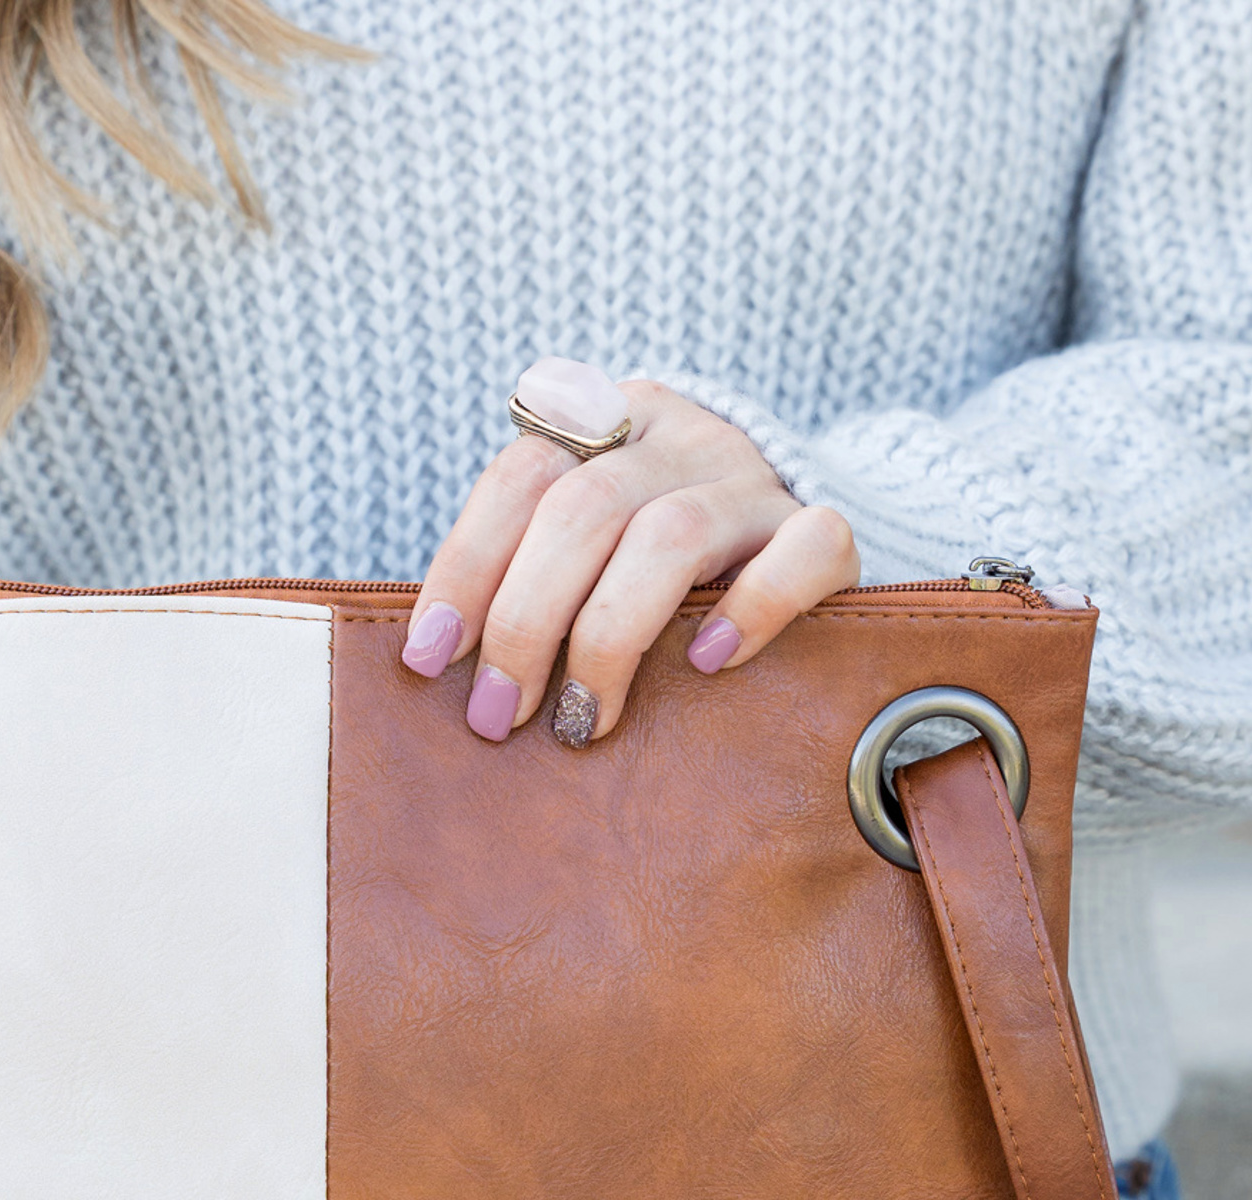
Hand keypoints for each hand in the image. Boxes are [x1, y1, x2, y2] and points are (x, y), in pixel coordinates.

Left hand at [402, 361, 859, 745]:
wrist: (798, 544)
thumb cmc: (660, 572)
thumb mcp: (587, 549)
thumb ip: (529, 572)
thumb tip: (438, 665)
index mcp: (605, 427)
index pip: (518, 478)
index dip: (465, 567)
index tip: (430, 658)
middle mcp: (678, 437)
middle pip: (582, 510)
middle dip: (525, 622)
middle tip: (498, 713)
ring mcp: (753, 480)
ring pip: (670, 536)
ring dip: (608, 640)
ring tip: (583, 719)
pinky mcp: (822, 528)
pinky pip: (801, 550)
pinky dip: (751, 608)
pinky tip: (708, 663)